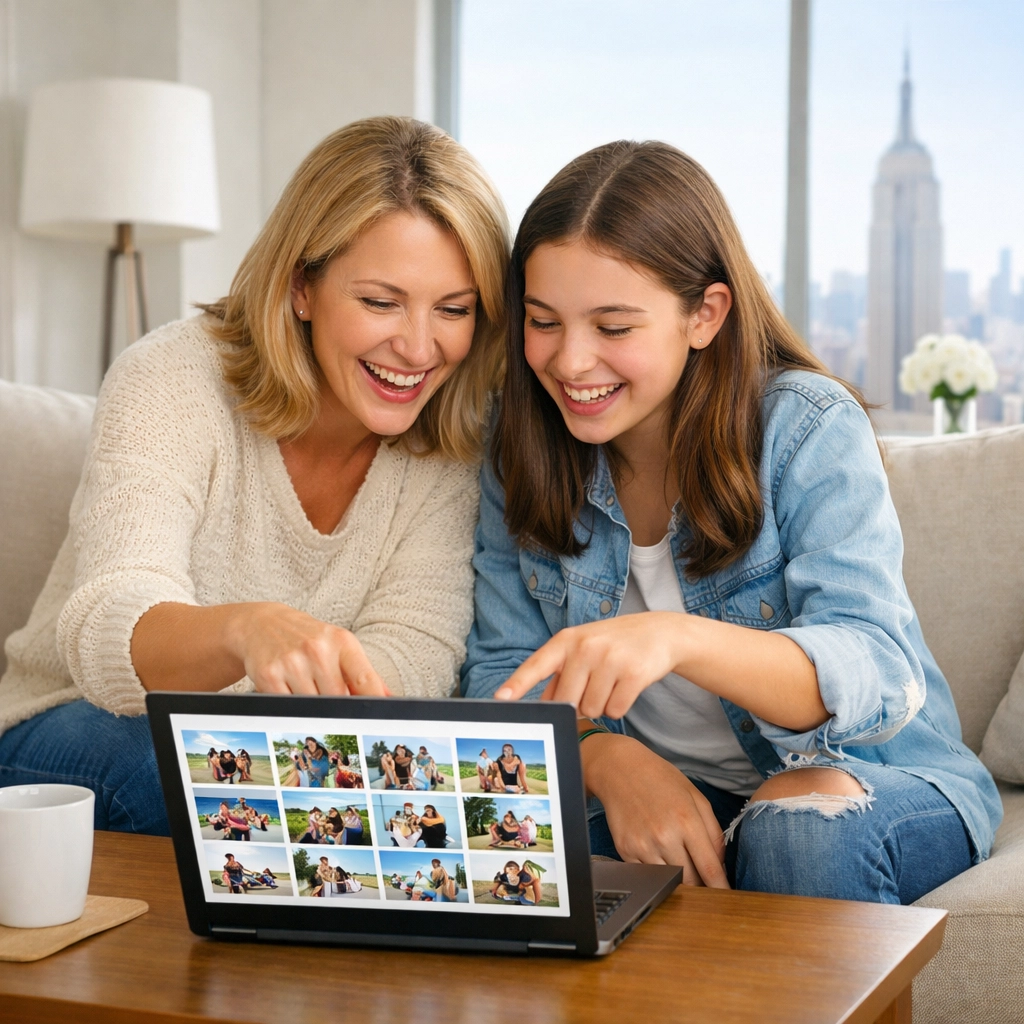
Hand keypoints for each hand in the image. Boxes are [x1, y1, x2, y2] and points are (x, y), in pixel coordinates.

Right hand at [228, 602, 390, 695]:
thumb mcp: (339, 646)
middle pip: (338, 701)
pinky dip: (290, 708)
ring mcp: (292, 662)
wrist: (261, 624)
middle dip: (338, 710)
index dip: (374, 704)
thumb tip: (388, 699)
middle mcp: (318, 650)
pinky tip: (289, 692)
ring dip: (312, 709)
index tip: (378, 720)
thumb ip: (363, 674)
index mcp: (342, 641)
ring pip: (312, 708)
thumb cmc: (307, 638)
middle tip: (333, 709)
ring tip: (307, 691)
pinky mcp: (268, 675)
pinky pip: (287, 708)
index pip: (365, 681)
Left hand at [495, 612, 687, 719]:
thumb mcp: (583, 649)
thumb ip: (560, 675)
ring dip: (601, 704)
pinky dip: (619, 707)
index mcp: (567, 641)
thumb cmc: (613, 644)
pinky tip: (626, 687)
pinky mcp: (633, 674)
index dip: (517, 684)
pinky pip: (615, 711)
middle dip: (580, 702)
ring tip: (612, 681)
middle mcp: (585, 647)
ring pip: (591, 709)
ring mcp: (610, 659)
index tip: (500, 699)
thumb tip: (542, 705)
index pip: (536, 665)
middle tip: (595, 684)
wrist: (659, 632)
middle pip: (568, 702)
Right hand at [584, 733, 727, 887]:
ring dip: (677, 880)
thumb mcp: (696, 797)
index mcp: (687, 821)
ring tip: (678, 864)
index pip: (709, 869)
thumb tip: (720, 865)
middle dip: (699, 884)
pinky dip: (655, 872)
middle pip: (689, 881)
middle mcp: (664, 836)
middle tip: (701, 878)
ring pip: (667, 882)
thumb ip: (714, 832)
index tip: (727, 898)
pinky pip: (646, 875)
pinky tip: (657, 855)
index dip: (721, 888)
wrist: (620, 769)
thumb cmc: (661, 779)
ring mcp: (642, 846)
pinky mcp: (625, 850)